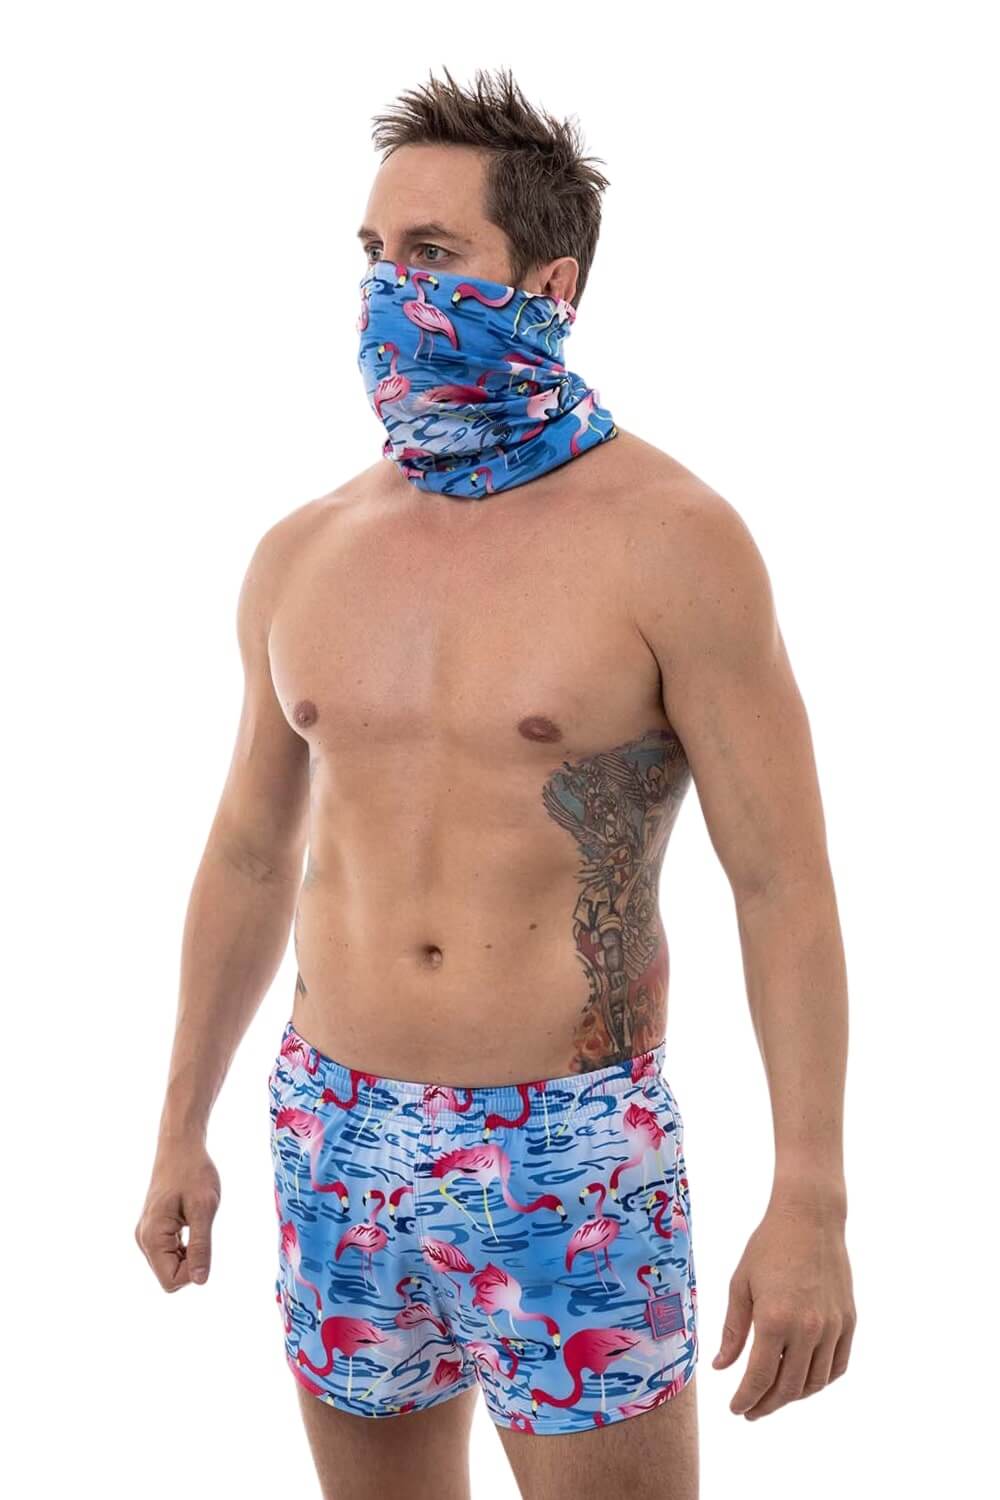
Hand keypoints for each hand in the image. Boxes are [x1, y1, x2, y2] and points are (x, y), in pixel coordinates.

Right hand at [135, 1136, 220, 1291]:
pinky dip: (184, 1246)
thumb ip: (201, 1246)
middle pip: (169, 1276)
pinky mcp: (152, 1230)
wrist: (180, 1146)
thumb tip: (200, 1281)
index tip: (204, 1241)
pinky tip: (190, 1223)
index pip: (171, 1281)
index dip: (193, 1270)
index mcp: (152, 1237)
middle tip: (201, 1228)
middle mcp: (143, 1240)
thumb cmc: (194, 1172)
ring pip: (170, 1266)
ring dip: (189, 1253)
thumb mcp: (204, 1208)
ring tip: (195, 1222)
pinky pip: (169, 1253)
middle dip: (191, 1262)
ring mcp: (146, 1235)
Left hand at [712, 1189, 855, 1418]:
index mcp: (775, 1320)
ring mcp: (832, 1327)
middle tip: (751, 1411)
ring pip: (815, 1382)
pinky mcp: (848, 1321)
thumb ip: (733, 1331)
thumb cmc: (768, 1246)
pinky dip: (821, 1381)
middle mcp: (807, 1329)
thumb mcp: (740, 1285)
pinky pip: (837, 1365)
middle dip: (766, 1405)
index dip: (746, 1399)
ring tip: (774, 1396)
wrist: (810, 1218)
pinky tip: (803, 1380)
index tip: (736, 1409)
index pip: (759, 1378)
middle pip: (788, 1387)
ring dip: (793, 1396)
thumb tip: (721, 1368)